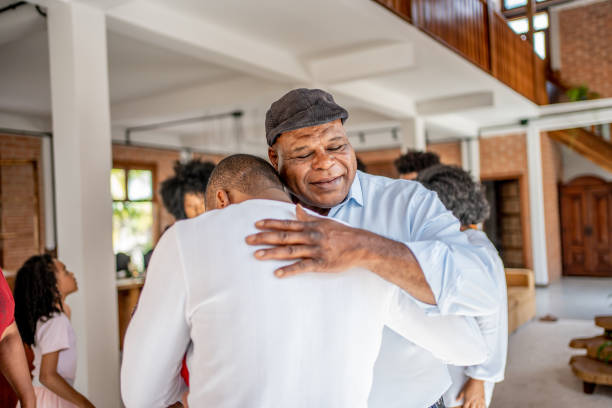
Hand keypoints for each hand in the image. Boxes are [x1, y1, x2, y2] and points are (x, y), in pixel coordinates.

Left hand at [245, 204, 366, 277]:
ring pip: (290, 251)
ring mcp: (316, 250)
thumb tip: (296, 208)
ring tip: (257, 255)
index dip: (271, 224)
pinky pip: (303, 267)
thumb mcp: (325, 222)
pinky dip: (290, 270)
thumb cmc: (342, 234)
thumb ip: (308, 217)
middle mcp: (311, 236)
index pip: (287, 224)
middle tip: (248, 240)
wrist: (361, 246)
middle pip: (284, 236)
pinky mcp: (321, 264)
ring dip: (272, 253)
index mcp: (311, 226)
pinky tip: (277, 273)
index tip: (256, 224)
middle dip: (265, 238)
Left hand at [457, 378, 485, 407]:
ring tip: (475, 407)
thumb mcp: (463, 390)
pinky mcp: (483, 398)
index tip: (464, 407)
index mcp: (468, 399)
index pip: (465, 407)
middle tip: (469, 407)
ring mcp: (479, 400)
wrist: (477, 380)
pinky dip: (482, 407)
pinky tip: (481, 407)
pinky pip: (484, 405)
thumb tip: (456, 400)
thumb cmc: (469, 384)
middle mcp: (474, 401)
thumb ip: (460, 396)